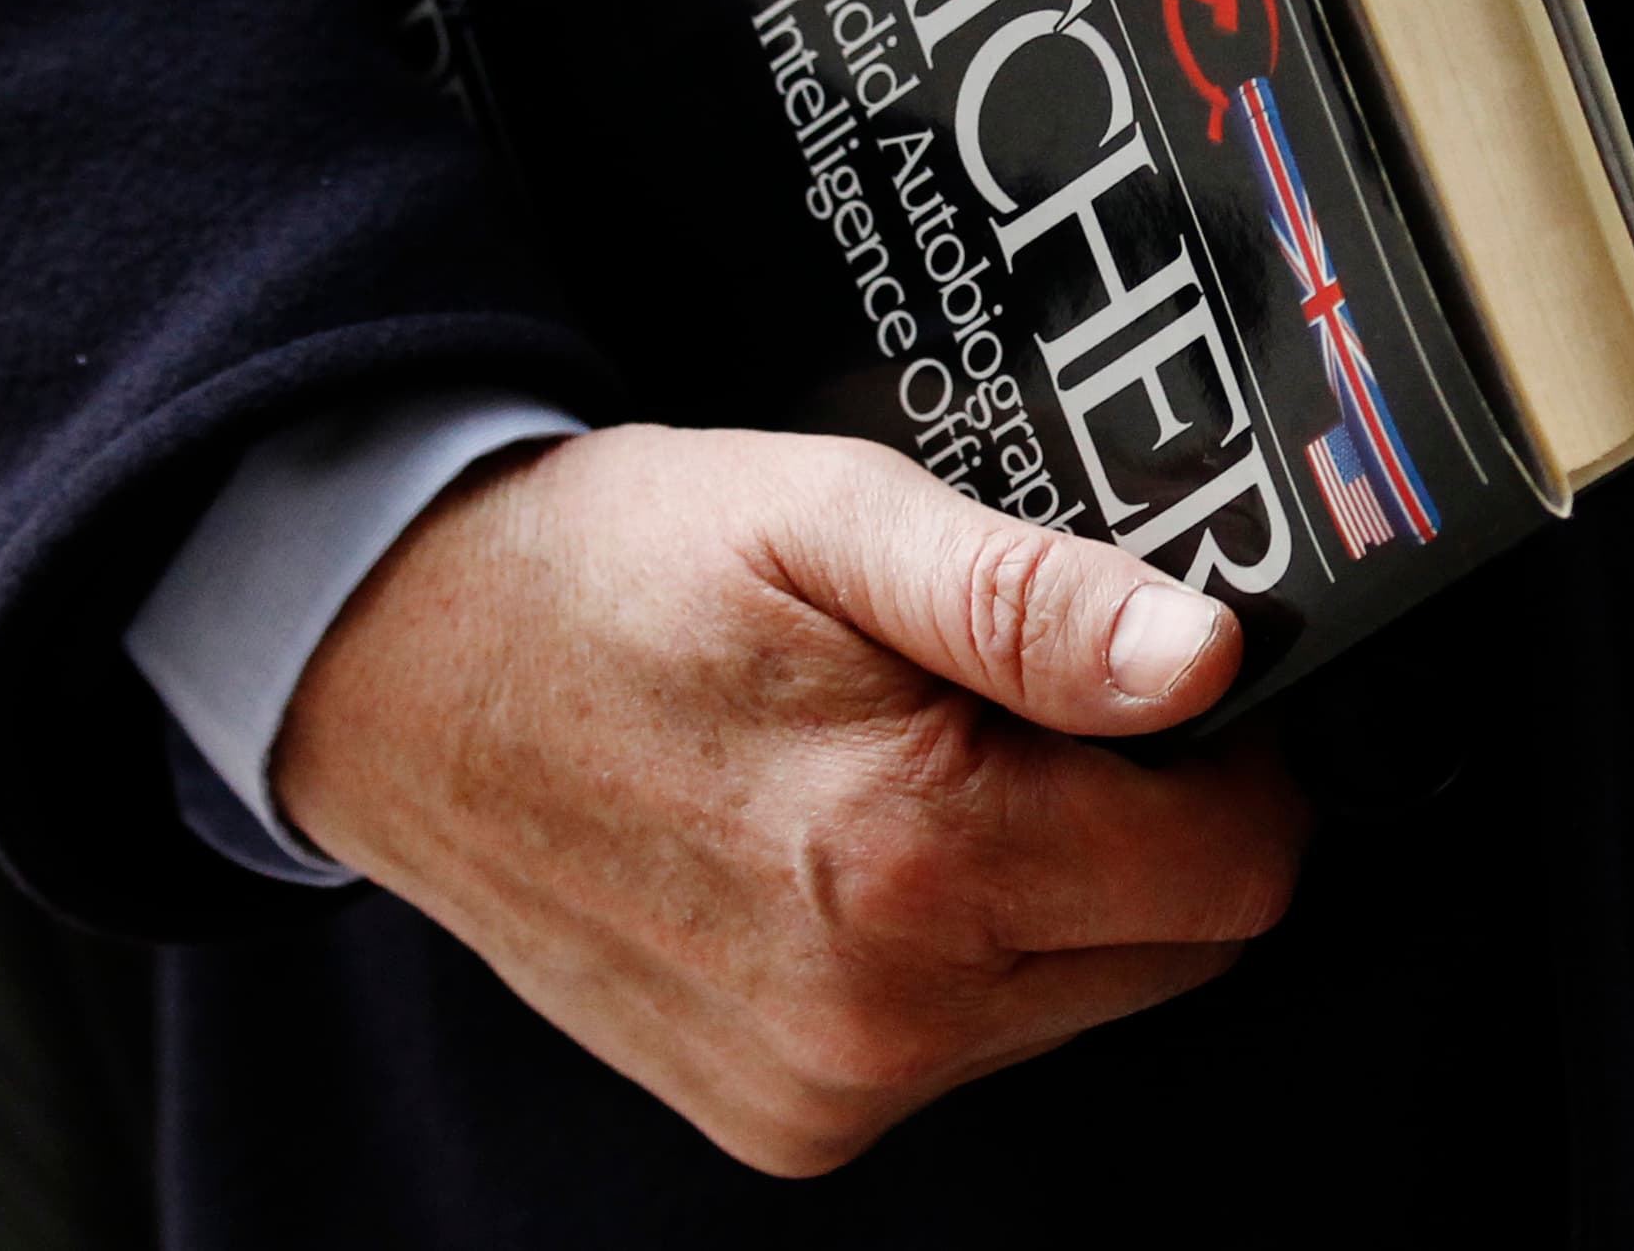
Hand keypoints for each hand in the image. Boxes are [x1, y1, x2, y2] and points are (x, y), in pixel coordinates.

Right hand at [273, 423, 1308, 1175]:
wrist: (395, 677)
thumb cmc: (605, 578)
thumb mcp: (831, 517)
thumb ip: (1034, 601)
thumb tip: (1204, 659)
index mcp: (909, 859)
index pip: (1237, 869)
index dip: (1238, 759)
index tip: (1163, 681)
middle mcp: (875, 1013)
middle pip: (1176, 941)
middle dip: (1148, 819)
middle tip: (1021, 701)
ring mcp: (823, 1084)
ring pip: (1084, 993)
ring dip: (1054, 882)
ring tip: (917, 754)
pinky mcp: (782, 1115)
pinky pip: (972, 1038)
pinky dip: (963, 943)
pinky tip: (862, 835)